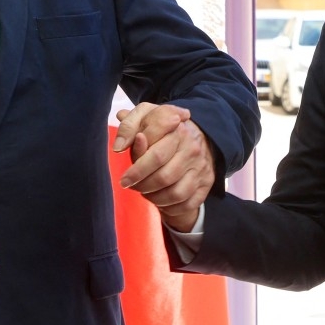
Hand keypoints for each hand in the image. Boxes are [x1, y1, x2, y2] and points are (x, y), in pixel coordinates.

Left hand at [115, 103, 214, 231]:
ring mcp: (201, 166)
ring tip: (145, 191)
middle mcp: (192, 148)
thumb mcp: (143, 116)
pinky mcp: (206, 182)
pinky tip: (160, 199)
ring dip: (155, 198)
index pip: (155, 154)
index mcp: (176, 129)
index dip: (136, 170)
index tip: (124, 178)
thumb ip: (128, 127)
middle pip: (163, 177)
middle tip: (132, 186)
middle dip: (142, 186)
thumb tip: (118, 146)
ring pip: (175, 193)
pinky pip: (187, 204)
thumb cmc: (160, 127)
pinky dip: (170, 207)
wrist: (193, 133)